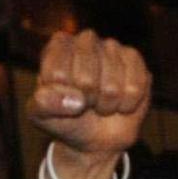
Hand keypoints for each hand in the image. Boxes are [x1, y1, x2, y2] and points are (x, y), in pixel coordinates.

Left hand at [31, 26, 151, 178]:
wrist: (95, 138)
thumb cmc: (65, 120)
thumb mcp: (42, 115)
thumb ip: (45, 104)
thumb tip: (76, 100)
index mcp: (58, 46)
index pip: (59, 74)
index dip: (63, 96)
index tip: (64, 99)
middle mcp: (86, 40)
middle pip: (86, 80)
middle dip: (87, 102)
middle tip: (85, 103)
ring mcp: (113, 48)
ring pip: (112, 87)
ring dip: (107, 105)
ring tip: (101, 103)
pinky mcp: (135, 61)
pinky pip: (135, 87)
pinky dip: (127, 104)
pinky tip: (121, 102)